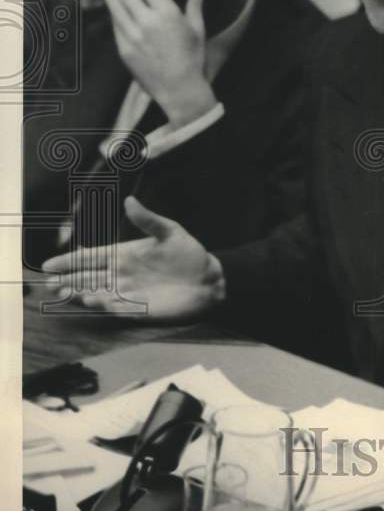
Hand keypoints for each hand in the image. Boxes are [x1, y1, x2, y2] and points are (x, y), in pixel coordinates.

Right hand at [41, 196, 224, 319]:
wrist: (209, 279)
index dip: (70, 262)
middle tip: (49, 283)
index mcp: (125, 254)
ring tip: (65, 292)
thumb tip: (130, 201)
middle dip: (68, 280)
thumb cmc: (189, 253)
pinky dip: (105, 305)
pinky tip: (92, 301)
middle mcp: (122, 274)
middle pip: (88, 278)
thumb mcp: (170, 231)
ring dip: (81, 293)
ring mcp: (130, 292)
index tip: (48, 265)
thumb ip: (148, 220)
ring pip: (98, 293)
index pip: (91, 258)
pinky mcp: (140, 309)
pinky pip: (117, 308)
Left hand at [93, 0, 215, 126]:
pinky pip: (115, 24)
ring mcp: (132, 35)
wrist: (180, 89)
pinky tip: (110, 3)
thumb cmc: (193, 58)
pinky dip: (111, 11)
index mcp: (167, 12)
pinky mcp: (124, 49)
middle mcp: (147, 20)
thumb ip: (196, 2)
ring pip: (114, 5)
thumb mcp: (198, 28)